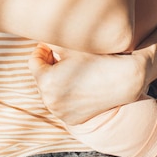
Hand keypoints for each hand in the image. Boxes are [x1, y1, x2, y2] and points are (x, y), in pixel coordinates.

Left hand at [28, 43, 146, 124]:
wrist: (123, 80)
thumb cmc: (95, 58)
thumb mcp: (69, 44)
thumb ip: (48, 40)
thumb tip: (37, 36)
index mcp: (46, 80)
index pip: (33, 61)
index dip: (43, 50)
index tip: (54, 46)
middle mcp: (50, 101)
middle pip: (41, 77)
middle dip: (49, 66)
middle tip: (64, 57)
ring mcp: (60, 113)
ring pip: (50, 91)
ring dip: (56, 81)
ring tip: (72, 70)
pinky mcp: (71, 120)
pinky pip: (60, 104)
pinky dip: (65, 95)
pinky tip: (78, 84)